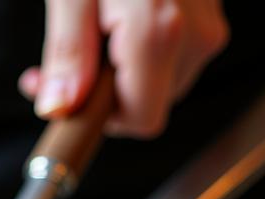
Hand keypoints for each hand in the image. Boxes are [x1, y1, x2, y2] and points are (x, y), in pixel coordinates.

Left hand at [18, 0, 228, 137]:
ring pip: (160, 82)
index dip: (101, 122)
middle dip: (102, 96)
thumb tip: (61, 107)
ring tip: (86, 36)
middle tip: (56, 71)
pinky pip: (172, 53)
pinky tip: (110, 25)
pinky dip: (136, 52)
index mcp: (160, 30)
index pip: (142, 120)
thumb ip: (68, 53)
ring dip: (116, 75)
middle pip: (151, 104)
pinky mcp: (207, 10)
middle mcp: (196, 31)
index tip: (67, 102)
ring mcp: (208, 21)